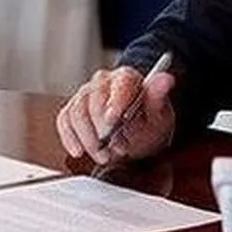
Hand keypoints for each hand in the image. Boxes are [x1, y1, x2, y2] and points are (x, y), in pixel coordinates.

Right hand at [56, 66, 176, 165]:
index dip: (114, 103)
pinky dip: (70, 138)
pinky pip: (64, 120)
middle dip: (102, 130)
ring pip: (76, 112)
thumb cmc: (148, 120)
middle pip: (93, 101)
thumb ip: (158, 97)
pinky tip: (79, 150)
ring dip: (87, 138)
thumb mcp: (159, 114)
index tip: (113, 121)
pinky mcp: (73, 109)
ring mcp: (85, 94)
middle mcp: (103, 81)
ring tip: (103, 155)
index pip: (119, 85)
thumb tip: (166, 79)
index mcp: (126, 77)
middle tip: (115, 149)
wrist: (138, 127)